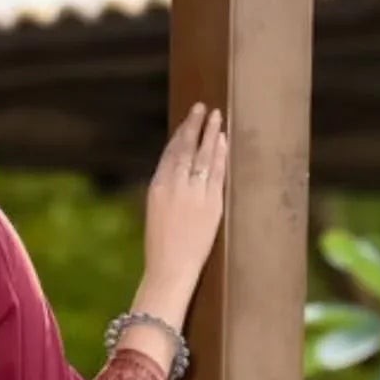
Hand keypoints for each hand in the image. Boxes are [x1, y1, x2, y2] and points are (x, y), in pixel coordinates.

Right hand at [142, 103, 228, 315]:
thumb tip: (177, 175)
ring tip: (216, 116)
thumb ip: (166, 193)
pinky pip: (216, 172)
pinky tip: (223, 140)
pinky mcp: (211, 204)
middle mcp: (174, 186)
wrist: (170, 271)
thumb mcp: (156, 215)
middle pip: (185, 149)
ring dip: (209, 133)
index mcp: (156, 188)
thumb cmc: (161, 249)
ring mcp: (193, 194)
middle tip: (201, 108)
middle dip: (194, 126)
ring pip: (202, 155)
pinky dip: (220, 154)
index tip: (186, 122)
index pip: (169, 155)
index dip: (179, 135)